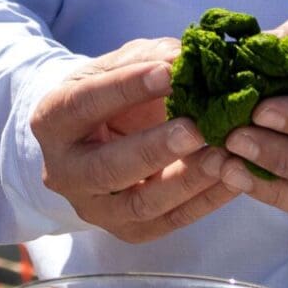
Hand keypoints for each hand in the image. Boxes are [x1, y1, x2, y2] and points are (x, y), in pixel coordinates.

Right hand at [29, 37, 238, 242]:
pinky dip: (206, 201)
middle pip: (107, 167)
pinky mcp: (128, 231)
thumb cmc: (109, 93)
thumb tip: (187, 56)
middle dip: (155, 148)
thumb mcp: (117, 66)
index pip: (84, 104)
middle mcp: (65, 171)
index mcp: (52, 121)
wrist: (98, 136)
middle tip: (197, 128)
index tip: (169, 72)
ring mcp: (95, 208)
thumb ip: (148, 58)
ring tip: (224, 155)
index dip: (125, 88)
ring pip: (140, 204)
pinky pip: (170, 221)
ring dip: (186, 180)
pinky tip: (235, 177)